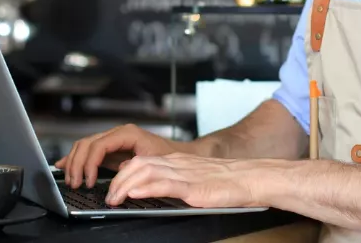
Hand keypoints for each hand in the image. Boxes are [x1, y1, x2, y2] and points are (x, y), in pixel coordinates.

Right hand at [53, 124, 188, 188]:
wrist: (179, 154)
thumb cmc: (169, 157)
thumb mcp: (152, 163)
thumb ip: (133, 168)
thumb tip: (116, 178)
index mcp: (127, 133)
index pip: (99, 145)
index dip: (90, 163)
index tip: (89, 181)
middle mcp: (117, 133)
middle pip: (87, 144)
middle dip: (77, 164)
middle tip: (76, 183)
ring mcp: (112, 139)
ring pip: (84, 146)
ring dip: (74, 163)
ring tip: (73, 181)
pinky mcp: (110, 148)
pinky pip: (88, 150)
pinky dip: (75, 159)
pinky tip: (64, 165)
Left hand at [104, 152, 271, 207]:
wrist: (252, 179)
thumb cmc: (229, 182)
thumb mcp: (196, 179)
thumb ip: (176, 182)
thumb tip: (153, 190)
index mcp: (178, 162)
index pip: (142, 162)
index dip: (123, 173)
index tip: (113, 187)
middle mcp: (178, 164)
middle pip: (138, 164)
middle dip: (118, 180)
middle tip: (109, 196)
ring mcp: (185, 173)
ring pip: (146, 171)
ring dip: (125, 185)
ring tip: (115, 198)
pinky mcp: (194, 186)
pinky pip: (164, 184)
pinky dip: (145, 187)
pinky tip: (135, 193)